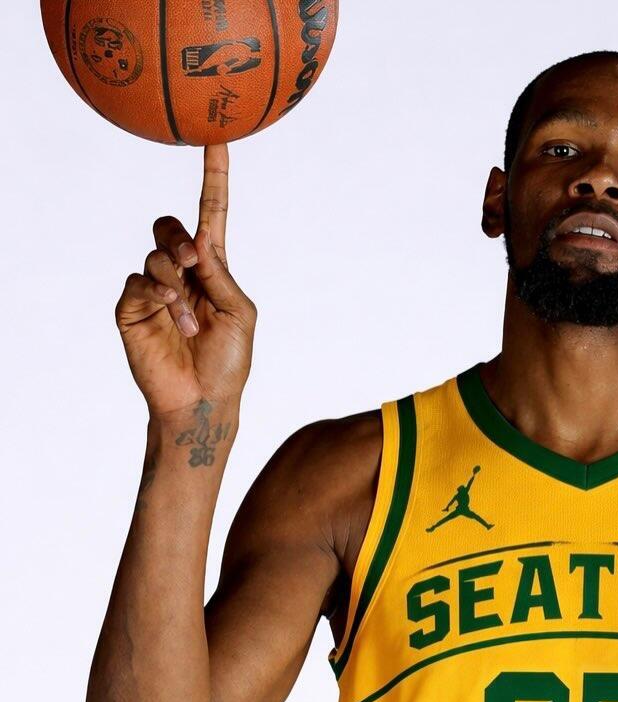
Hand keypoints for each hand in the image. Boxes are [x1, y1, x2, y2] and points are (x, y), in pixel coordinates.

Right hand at [115, 144, 256, 417]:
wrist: (203, 400)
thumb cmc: (229, 361)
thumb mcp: (240, 314)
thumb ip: (221, 274)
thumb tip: (200, 242)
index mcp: (214, 269)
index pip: (211, 213)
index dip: (214, 177)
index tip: (218, 138)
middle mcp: (182, 273)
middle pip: (169, 226)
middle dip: (179, 240)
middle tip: (194, 263)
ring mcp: (154, 289)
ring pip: (155, 255)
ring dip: (176, 284)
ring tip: (189, 319)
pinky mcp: (132, 307)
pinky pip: (139, 281)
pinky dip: (160, 296)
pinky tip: (174, 318)